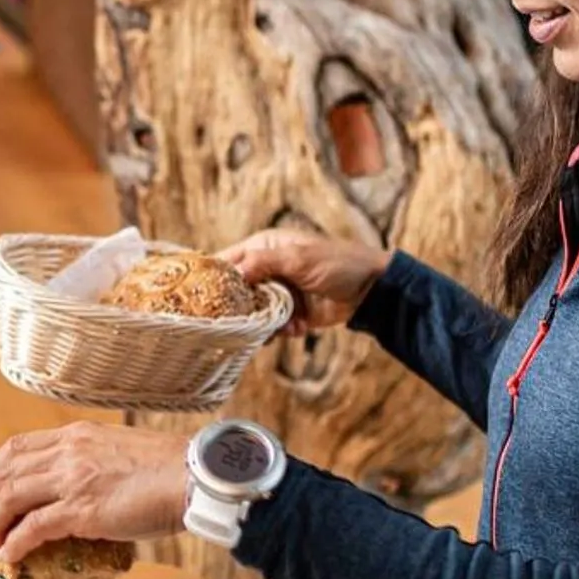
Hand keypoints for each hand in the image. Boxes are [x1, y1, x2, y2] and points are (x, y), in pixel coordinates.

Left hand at [0, 424, 191, 566]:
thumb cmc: (168, 470)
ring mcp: (73, 479)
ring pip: (10, 497)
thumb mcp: (119, 449)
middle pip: (5, 471)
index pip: (16, 446)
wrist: (195, 478)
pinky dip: (15, 543)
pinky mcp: (83, 509)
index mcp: (76, 435)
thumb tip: (79, 487)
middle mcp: (68, 451)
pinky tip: (9, 555)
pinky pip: (33, 527)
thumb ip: (91, 461)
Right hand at [214, 229, 390, 334]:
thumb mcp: (299, 258)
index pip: (228, 261)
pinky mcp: (290, 313)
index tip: (205, 297)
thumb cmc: (339, 264)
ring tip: (284, 325)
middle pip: (237, 292)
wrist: (372, 290)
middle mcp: (267, 269)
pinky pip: (273, 326)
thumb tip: (233, 273)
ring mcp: (279, 293)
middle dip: (242, 308)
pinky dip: (282, 330)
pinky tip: (299, 328)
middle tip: (248, 320)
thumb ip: (264, 263)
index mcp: (264, 247)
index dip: (215, 278)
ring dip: (265, 323)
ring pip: (254, 313)